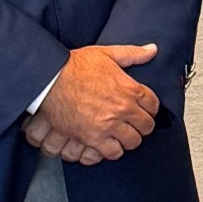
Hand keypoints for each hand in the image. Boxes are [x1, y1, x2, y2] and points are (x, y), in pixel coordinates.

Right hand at [28, 43, 159, 163]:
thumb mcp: (106, 54)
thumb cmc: (75, 66)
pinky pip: (113, 152)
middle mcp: (124, 109)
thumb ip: (132, 54)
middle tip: (133, 124)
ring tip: (121, 135)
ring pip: (133, 141)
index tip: (142, 109)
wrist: (49, 80)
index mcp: (130, 89)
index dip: (149, 108)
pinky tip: (108, 143)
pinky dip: (113, 150)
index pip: (153, 105)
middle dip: (142, 125)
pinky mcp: (93, 137)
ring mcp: (109, 125)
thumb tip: (152, 49)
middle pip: (146, 126)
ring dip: (129, 139)